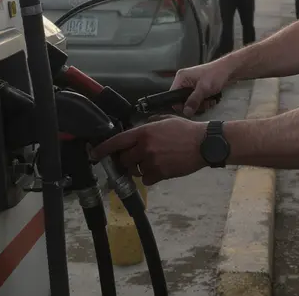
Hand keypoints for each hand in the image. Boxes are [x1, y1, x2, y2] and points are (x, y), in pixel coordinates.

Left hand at [90, 117, 206, 184]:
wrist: (203, 143)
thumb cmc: (186, 130)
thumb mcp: (165, 120)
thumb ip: (150, 124)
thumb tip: (140, 128)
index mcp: (144, 132)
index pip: (117, 141)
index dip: (103, 149)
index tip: (94, 154)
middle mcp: (145, 147)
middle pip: (124, 159)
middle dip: (126, 160)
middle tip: (133, 158)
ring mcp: (152, 161)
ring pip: (135, 170)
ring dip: (140, 168)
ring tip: (154, 161)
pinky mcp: (161, 173)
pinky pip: (146, 179)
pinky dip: (150, 176)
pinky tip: (160, 168)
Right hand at [171, 60, 232, 115]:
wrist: (229, 70)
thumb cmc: (216, 75)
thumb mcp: (204, 89)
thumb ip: (193, 101)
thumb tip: (186, 112)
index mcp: (181, 78)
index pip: (173, 95)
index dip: (180, 105)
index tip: (189, 110)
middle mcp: (184, 81)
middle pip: (182, 100)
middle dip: (194, 105)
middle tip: (203, 104)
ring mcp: (191, 85)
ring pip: (191, 102)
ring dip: (201, 104)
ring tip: (209, 101)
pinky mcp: (198, 88)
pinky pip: (197, 99)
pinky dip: (204, 102)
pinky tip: (211, 100)